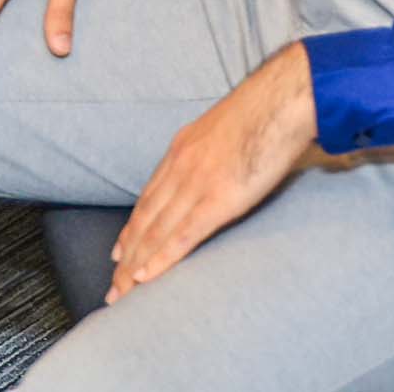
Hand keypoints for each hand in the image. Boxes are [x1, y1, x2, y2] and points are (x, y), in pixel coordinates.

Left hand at [108, 44, 317, 301]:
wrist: (280, 100)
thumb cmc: (263, 111)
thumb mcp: (222, 126)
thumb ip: (210, 149)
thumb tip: (216, 164)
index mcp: (181, 149)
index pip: (148, 198)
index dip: (132, 228)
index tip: (118, 252)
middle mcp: (180, 168)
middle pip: (144, 220)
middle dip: (126, 256)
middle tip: (112, 285)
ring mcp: (196, 184)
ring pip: (155, 232)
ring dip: (135, 265)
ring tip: (122, 293)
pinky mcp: (217, 200)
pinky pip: (182, 235)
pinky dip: (160, 258)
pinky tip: (145, 277)